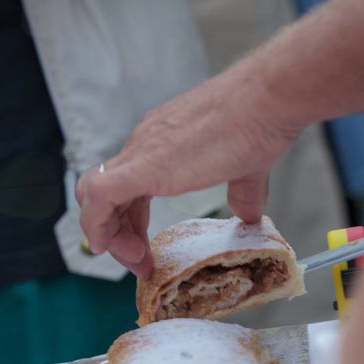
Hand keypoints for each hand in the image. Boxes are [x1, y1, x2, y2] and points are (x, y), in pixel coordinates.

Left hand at [76, 57, 300, 277]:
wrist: (269, 98)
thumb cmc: (262, 122)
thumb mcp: (247, 166)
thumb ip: (243, 192)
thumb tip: (249, 216)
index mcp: (162, 144)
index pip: (127, 189)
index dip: (131, 225)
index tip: (148, 254)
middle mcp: (145, 144)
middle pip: (107, 196)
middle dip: (118, 236)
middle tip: (142, 264)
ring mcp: (142, 152)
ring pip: (94, 196)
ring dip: (107, 235)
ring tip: (135, 259)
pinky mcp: (147, 165)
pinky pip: (100, 195)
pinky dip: (96, 223)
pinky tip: (105, 245)